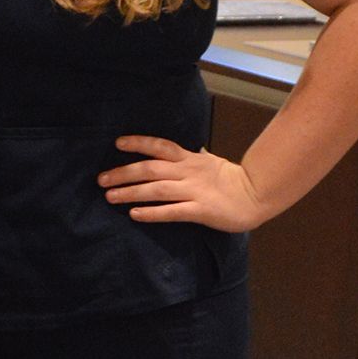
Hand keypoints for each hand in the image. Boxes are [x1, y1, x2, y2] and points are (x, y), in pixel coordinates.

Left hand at [99, 136, 267, 231]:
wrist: (256, 195)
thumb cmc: (229, 179)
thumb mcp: (207, 161)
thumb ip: (188, 157)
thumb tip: (172, 149)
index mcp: (190, 159)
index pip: (160, 146)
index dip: (139, 143)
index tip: (118, 143)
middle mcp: (188, 172)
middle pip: (151, 169)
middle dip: (124, 173)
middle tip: (101, 179)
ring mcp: (194, 191)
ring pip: (157, 190)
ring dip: (131, 192)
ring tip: (110, 197)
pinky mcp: (200, 210)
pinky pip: (172, 211)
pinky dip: (152, 213)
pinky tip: (135, 214)